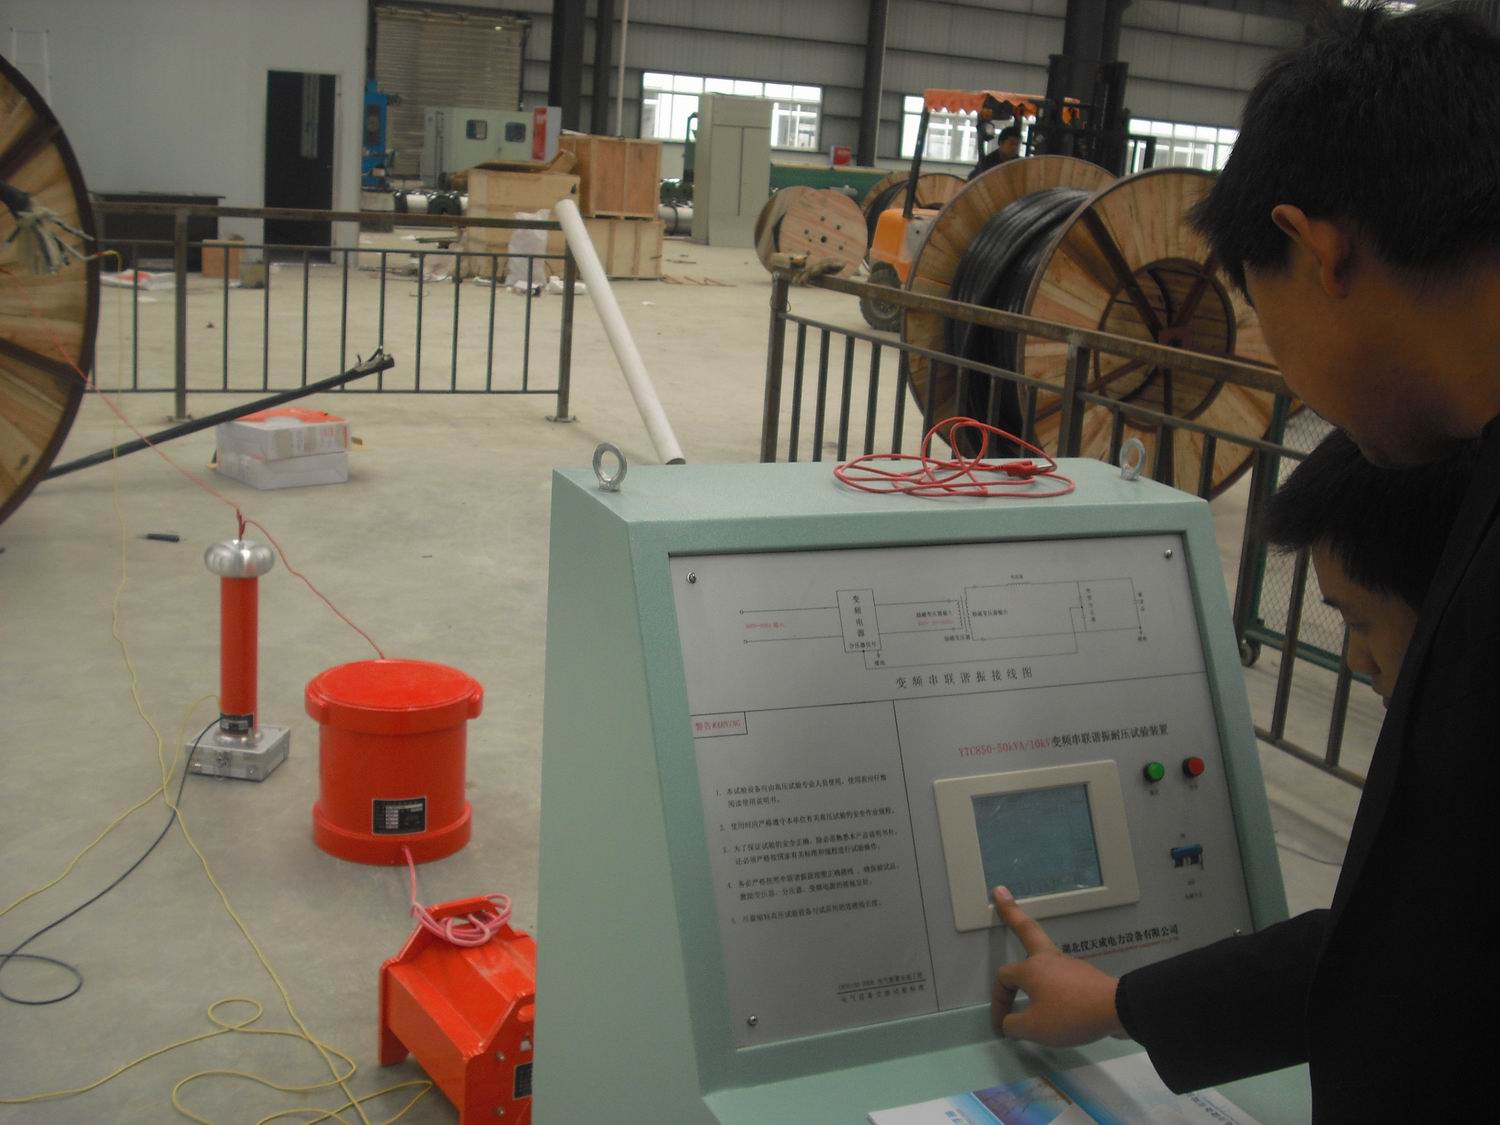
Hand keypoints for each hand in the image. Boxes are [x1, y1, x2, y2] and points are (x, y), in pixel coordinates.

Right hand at [990, 886, 1124, 1045]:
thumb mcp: (1034, 1028)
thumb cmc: (1069, 1015)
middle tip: (1001, 892)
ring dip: (1031, 952)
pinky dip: (1050, 979)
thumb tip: (1009, 1022)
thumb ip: (1013, 1025)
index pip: (1003, 979)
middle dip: (1010, 912)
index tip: (1002, 1026)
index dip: (998, 1001)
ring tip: (1026, 957)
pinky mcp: (1084, 975)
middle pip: (1026, 929)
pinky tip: (1054, 996)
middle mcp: (1047, 959)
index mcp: (1030, 969)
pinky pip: (1061, 974)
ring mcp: (1068, 964)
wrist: (1116, 1009)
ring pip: (1044, 953)